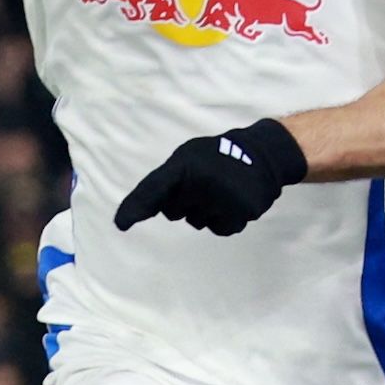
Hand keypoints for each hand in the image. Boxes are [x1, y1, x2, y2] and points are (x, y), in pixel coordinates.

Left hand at [114, 120, 306, 236]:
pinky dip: (223, 220)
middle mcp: (201, 181)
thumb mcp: (187, 158)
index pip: (153, 188)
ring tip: (221, 189)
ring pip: (196, 222)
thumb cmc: (215, 157)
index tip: (121, 224)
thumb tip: (140, 209)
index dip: (135, 206)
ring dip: (204, 211)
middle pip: (172, 212)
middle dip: (182, 203)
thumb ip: (165, 181)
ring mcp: (222, 198)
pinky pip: (219, 229)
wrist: (262, 154)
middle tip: (204, 182)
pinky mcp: (241, 212)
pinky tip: (232, 202)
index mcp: (184, 164)